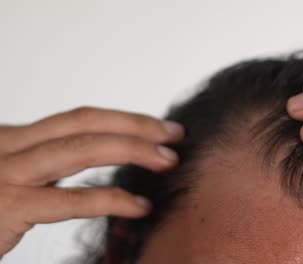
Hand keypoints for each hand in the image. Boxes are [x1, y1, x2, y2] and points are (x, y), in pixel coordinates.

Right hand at [0, 107, 183, 254]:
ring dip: (131, 150)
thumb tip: (82, 164)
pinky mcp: (5, 207)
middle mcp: (8, 147)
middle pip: (83, 124)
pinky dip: (110, 200)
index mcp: (14, 140)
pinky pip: (68, 200)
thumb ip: (44, 169)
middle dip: (135, 125)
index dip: (122, 120)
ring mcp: (4, 174)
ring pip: (78, 150)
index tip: (157, 127)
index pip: (78, 120)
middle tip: (174, 134)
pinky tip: (140, 206)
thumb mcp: (12, 179)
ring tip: (168, 159)